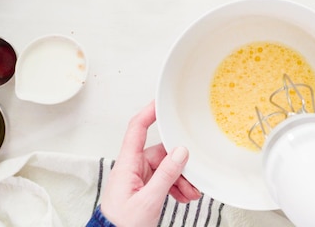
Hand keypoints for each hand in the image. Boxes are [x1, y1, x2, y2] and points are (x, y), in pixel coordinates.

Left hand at [101, 101, 201, 225]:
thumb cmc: (121, 225)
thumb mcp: (148, 200)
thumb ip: (166, 175)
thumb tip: (181, 152)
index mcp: (127, 165)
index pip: (137, 128)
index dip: (149, 112)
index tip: (163, 101)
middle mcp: (133, 168)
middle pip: (162, 153)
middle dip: (180, 165)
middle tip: (193, 176)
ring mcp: (139, 178)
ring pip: (166, 168)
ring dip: (181, 179)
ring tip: (190, 193)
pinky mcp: (144, 188)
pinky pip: (164, 180)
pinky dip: (176, 186)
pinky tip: (184, 196)